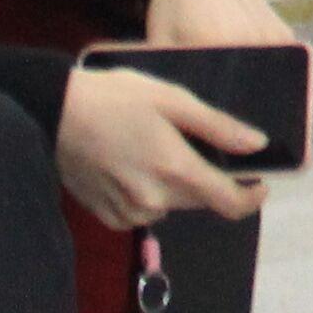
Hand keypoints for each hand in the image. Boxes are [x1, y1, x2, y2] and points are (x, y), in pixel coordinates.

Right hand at [55, 66, 267, 227]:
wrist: (53, 114)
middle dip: (207, 179)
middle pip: (200, 201)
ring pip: (170, 206)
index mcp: (177, 171)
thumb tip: (257, 145)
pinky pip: (140, 211)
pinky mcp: (106, 214)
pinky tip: (131, 164)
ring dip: (173, 186)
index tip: (259, 184)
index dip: (251, 197)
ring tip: (153, 147)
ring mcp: (128, 211)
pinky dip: (145, 194)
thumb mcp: (173, 100)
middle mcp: (156, 201)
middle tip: (192, 145)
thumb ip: (218, 127)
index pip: (230, 204)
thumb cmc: (115, 98)